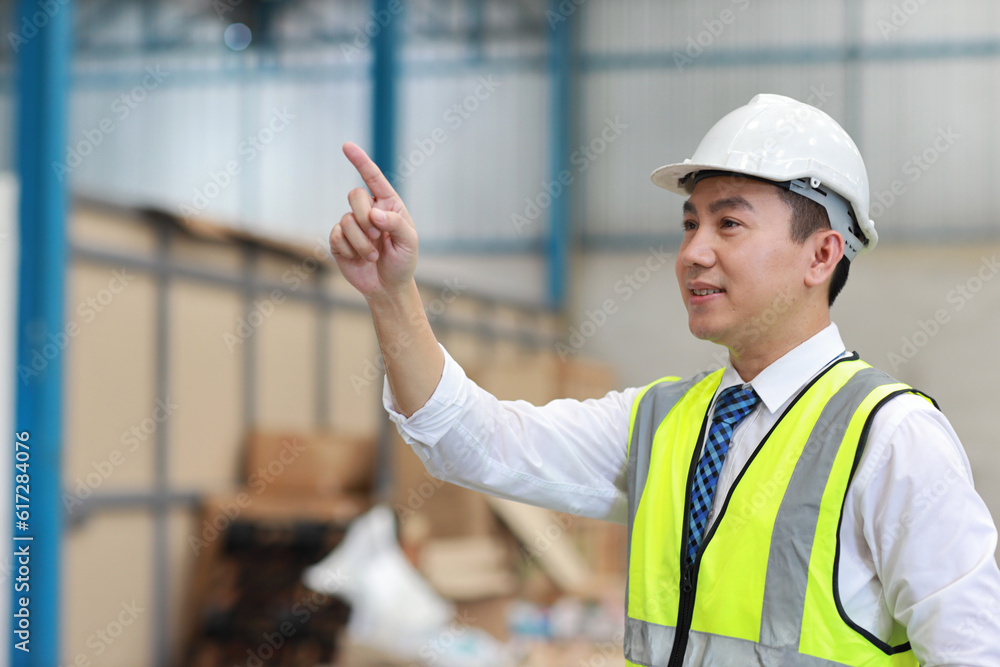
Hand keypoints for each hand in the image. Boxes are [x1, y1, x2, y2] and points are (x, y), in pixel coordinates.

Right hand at [330, 142, 417, 297]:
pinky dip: (349, 250)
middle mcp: (368, 210)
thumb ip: (396, 224)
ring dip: (361, 242)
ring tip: (373, 256)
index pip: (373, 178)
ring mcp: (352, 224)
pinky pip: (336, 235)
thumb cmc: (403, 261)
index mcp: (388, 204)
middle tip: (378, 236)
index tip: (346, 145)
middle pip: (355, 194)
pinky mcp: (339, 240)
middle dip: (365, 217)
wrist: (388, 286)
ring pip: (346, 219)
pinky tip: (359, 259)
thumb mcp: (409, 242)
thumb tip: (375, 213)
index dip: (360, 161)